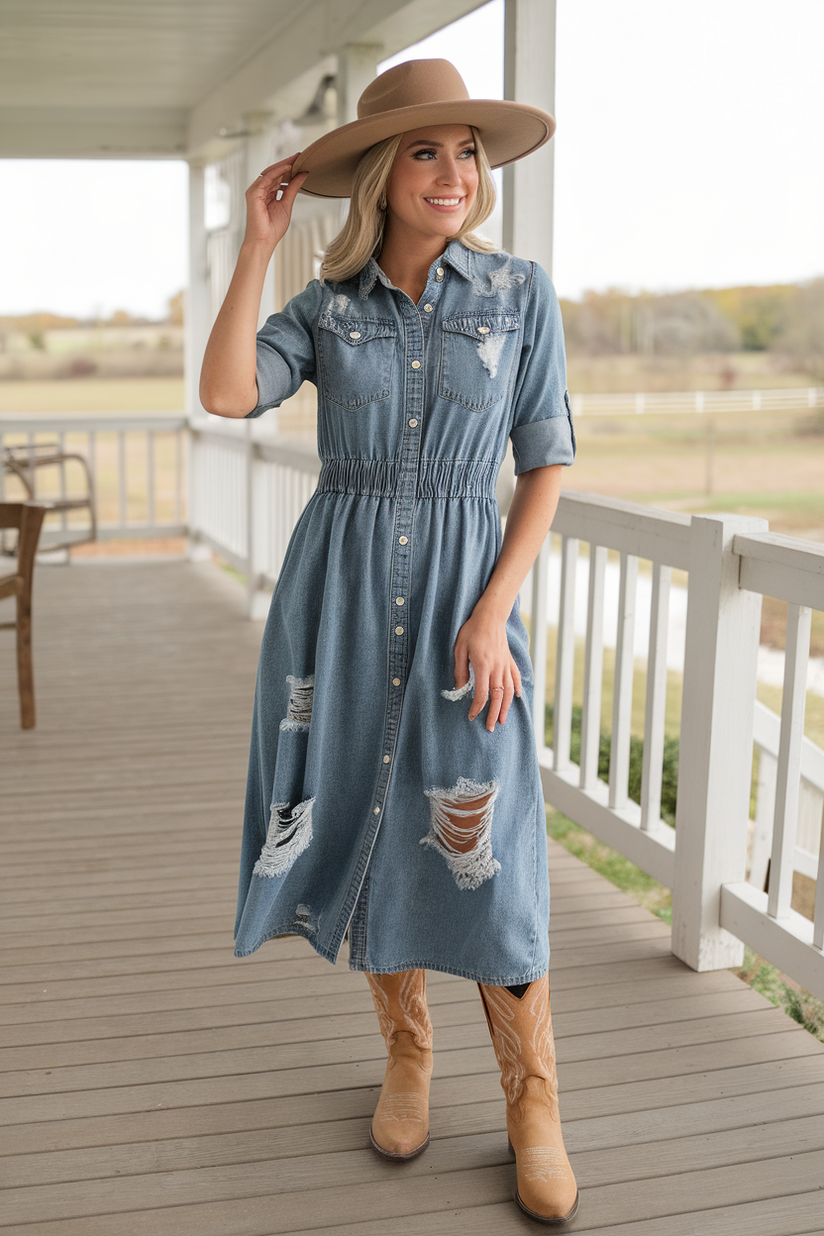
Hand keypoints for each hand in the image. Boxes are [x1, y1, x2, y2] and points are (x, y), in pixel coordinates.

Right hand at [243, 154, 308, 251]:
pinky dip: (278, 171)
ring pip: (270, 172)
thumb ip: (293, 188)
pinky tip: (288, 167)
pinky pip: (267, 178)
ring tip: (296, 159)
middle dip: (286, 163)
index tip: (300, 161)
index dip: (289, 168)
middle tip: (299, 155)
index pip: (278, 177)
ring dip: (283, 165)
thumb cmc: (273, 228)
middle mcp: (260, 190)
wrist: (264, 241)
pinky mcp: (254, 193)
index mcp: (267, 193)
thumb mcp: (287, 204)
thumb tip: (303, 174)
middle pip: (274, 172)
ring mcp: (255, 190)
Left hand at [453, 604, 521, 730]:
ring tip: (503, 720)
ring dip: (506, 707)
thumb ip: (460, 671)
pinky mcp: (509, 661)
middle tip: (490, 728)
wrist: (490, 616)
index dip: (477, 708)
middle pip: (498, 697)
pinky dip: (517, 689)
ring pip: (509, 691)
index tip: (471, 716)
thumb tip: (460, 689)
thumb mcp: (459, 649)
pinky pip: (515, 678)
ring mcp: (505, 665)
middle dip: (494, 714)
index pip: (482, 694)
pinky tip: (516, 698)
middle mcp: (497, 668)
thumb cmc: (472, 631)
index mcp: (483, 666)